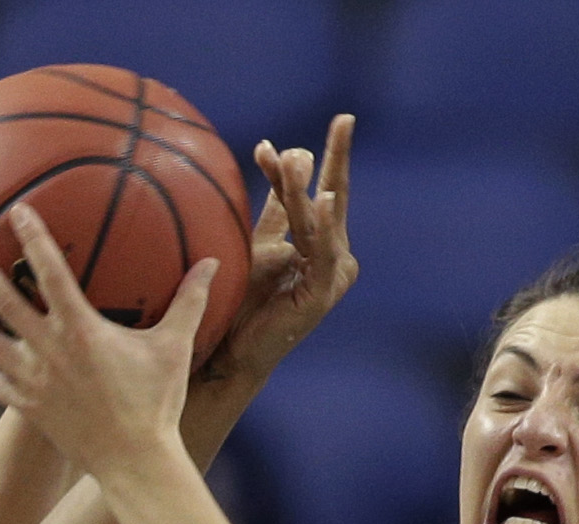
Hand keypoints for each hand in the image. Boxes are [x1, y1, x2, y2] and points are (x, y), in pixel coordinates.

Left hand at [0, 204, 217, 469]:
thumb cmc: (157, 403)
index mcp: (81, 329)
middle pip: (2, 300)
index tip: (17, 210)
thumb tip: (213, 261)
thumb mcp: (175, 347)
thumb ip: (189, 301)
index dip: (34, 238)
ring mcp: (31, 380)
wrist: (133, 462)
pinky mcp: (25, 406)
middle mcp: (48, 350)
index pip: (51, 272)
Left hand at [201, 115, 356, 384]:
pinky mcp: (325, 291)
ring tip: (300, 154)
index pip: (314, 193)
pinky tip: (322, 199)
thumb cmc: (245, 300)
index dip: (300, 164)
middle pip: (333, 197)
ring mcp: (333, 274)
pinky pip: (322, 250)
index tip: (270, 142)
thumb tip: (289, 150)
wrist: (233, 351)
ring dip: (308, 187)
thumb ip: (276, 205)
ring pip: (320, 221)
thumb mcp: (260, 242)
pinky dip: (323, 224)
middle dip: (338, 156)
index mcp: (322, 242)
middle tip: (344, 118)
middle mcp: (335, 255)